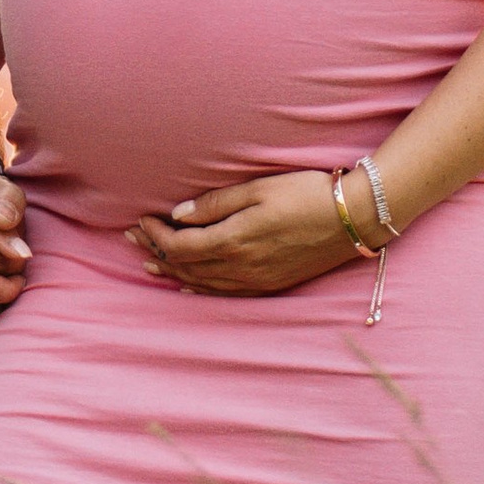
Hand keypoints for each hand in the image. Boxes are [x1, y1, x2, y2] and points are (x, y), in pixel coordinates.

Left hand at [126, 172, 358, 297]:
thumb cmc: (306, 194)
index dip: (154, 235)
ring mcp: (256, 280)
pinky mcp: (270, 285)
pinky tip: (187, 287)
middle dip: (154, 252)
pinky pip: (225, 294)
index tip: (140, 220)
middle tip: (129, 240)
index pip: (179, 245)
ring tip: (148, 263)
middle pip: (185, 266)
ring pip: (202, 283)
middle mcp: (241, 267)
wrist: (354, 218)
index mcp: (234, 240)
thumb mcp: (257, 189)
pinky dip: (200, 289)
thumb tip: (177, 215)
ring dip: (172, 272)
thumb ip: (215, 204)